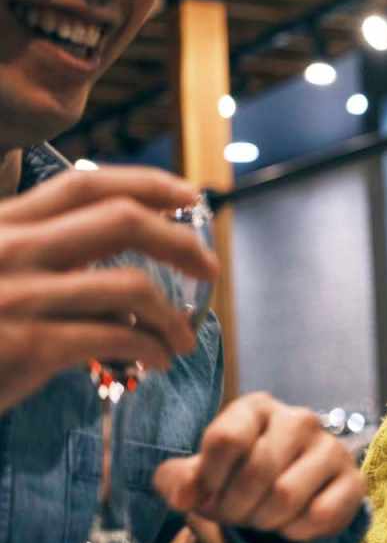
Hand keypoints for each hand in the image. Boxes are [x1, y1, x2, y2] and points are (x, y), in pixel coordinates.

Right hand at [0, 166, 218, 411]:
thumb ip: (42, 260)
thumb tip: (119, 268)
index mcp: (3, 224)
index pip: (85, 182)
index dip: (147, 181)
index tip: (192, 195)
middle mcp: (10, 249)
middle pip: (120, 220)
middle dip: (179, 240)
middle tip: (210, 268)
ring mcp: (17, 296)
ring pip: (129, 286)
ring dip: (172, 315)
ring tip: (182, 339)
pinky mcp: (24, 346)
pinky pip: (114, 339)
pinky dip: (150, 348)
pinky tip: (157, 361)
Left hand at [153, 392, 367, 542]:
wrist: (284, 498)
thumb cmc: (235, 479)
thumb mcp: (196, 476)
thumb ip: (176, 481)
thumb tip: (184, 496)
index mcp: (256, 408)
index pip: (226, 439)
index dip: (207, 480)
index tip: (199, 500)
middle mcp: (299, 419)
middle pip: (257, 472)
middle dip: (235, 508)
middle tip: (232, 518)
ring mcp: (332, 448)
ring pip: (287, 495)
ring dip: (264, 521)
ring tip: (259, 520)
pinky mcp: (354, 481)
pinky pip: (321, 515)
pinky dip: (297, 532)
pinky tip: (290, 525)